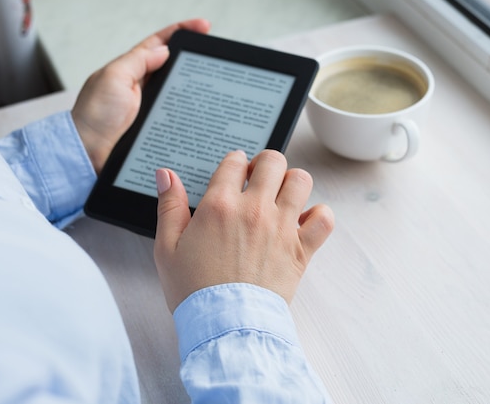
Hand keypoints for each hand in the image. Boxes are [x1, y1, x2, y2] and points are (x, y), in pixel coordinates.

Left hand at [71, 19, 210, 173]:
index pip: (159, 43)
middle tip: (212, 56)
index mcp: (130, 69)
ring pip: (178, 91)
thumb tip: (164, 50)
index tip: (204, 27)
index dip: (181, 32)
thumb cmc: (95, 116)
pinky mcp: (156, 127)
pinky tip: (202, 111)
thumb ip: (138, 61)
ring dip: (194, 87)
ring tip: (213, 82)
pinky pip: (178, 115)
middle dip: (192, 59)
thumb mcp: (113, 77)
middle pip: (172, 66)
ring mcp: (150, 107)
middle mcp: (141, 87)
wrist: (90, 154)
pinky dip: (190, 112)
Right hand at [153, 150, 334, 311]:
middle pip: (272, 162)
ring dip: (292, 182)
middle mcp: (254, 210)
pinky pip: (324, 219)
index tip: (234, 172)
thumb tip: (166, 175)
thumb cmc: (195, 291)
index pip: (234, 162)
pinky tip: (304, 220)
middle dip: (265, 164)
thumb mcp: (167, 248)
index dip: (234, 162)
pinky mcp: (301, 249)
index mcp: (219, 206)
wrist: (225, 326)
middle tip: (258, 178)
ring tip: (282, 194)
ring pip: (300, 180)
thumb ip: (168, 206)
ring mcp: (281, 228)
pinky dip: (319, 215)